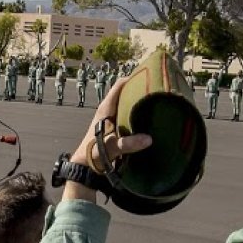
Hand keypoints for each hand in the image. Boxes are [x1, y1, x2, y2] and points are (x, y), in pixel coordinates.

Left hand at [65, 75, 151, 201]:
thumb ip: (129, 143)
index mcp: (106, 108)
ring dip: (138, 101)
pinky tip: (148, 116)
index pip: (119, 85)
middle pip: (125, 92)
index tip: (149, 76)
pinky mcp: (113, 127)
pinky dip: (136, 112)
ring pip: (126, 103)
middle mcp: (108, 110)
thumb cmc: (94, 154)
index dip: (133, 78)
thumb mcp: (112, 147)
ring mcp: (110, 118)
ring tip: (157, 100)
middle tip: (158, 88)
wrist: (84, 166)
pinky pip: (127, 114)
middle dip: (139, 88)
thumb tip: (148, 139)